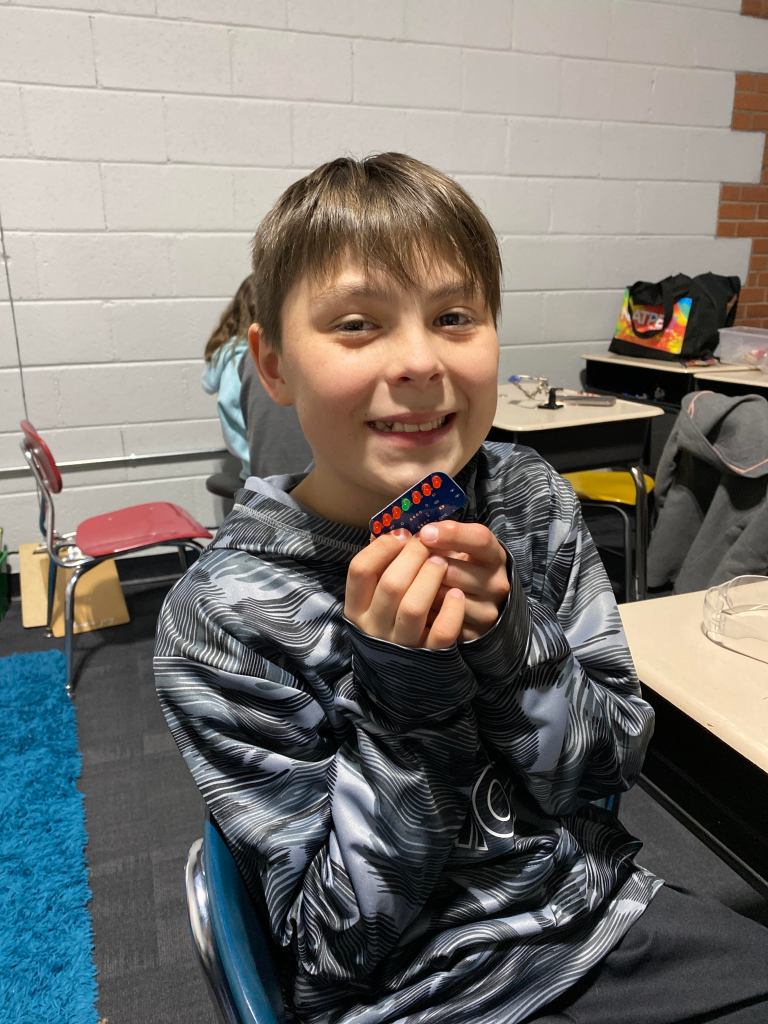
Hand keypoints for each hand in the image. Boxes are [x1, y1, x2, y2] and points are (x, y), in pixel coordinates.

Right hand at [345, 531, 465, 648]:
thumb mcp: (375, 595)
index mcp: (357, 608)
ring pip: (414, 607)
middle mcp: (374, 627)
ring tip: (441, 563)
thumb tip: (399, 532)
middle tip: (428, 545)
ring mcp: (401, 644)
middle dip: (414, 557)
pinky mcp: (428, 656)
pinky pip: (441, 632)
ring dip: (430, 578)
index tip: (402, 535)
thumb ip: (383, 568)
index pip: (359, 570)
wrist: (405, 674)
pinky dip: (451, 610)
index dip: (382, 547)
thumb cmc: (392, 616)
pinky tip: (457, 595)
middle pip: (391, 584)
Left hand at [418, 521, 509, 641]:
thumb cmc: (464, 565)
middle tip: (413, 563)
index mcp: (496, 556)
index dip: (451, 534)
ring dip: (426, 589)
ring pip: (445, 596)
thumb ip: (448, 535)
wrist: (481, 600)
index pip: (479, 539)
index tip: (425, 533)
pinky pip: (443, 621)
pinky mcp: (475, 633)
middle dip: (428, 565)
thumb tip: (424, 535)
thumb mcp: (465, 545)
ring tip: (417, 584)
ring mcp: (488, 611)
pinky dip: (429, 611)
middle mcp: (498, 584)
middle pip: (453, 571)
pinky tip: (425, 604)